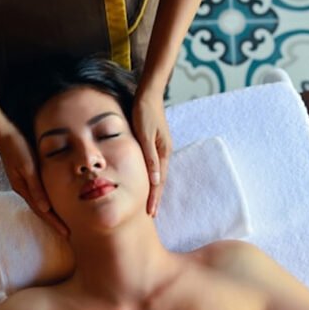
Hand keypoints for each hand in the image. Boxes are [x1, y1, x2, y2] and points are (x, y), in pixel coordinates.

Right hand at [0, 129, 67, 235]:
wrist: (5, 132)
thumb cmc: (17, 147)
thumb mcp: (28, 167)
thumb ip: (36, 187)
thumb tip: (45, 209)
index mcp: (23, 188)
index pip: (42, 211)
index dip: (54, 222)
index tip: (66, 233)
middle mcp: (23, 188)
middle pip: (40, 210)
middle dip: (53, 222)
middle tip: (68, 233)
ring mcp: (23, 182)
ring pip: (39, 203)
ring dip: (50, 213)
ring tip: (62, 222)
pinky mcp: (26, 175)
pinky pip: (38, 193)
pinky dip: (46, 201)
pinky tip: (52, 203)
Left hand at [132, 94, 170, 217]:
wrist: (148, 94)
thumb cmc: (144, 112)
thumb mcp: (145, 135)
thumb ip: (150, 157)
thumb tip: (155, 180)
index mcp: (163, 152)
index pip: (159, 181)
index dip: (155, 198)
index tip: (151, 213)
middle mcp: (164, 152)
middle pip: (160, 180)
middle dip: (155, 198)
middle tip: (151, 215)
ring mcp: (160, 148)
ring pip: (157, 174)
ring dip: (154, 189)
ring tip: (149, 204)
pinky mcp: (154, 143)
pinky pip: (153, 166)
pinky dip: (151, 177)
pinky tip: (147, 182)